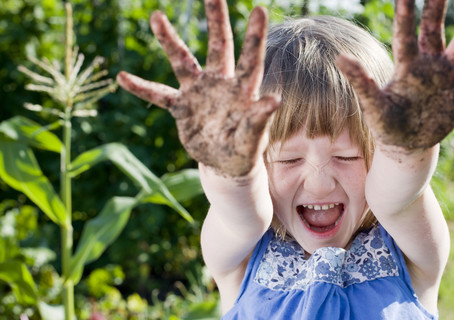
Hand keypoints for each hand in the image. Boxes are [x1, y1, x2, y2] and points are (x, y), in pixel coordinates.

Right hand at [117, 0, 278, 176]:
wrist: (226, 164)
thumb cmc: (244, 150)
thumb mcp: (252, 139)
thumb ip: (259, 119)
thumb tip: (275, 99)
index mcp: (242, 90)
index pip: (250, 59)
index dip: (254, 36)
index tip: (259, 9)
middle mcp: (220, 84)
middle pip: (217, 47)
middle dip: (216, 20)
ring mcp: (199, 93)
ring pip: (182, 61)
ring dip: (170, 41)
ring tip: (157, 16)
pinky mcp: (182, 107)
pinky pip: (158, 94)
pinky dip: (141, 88)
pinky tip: (122, 77)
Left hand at [337, 0, 453, 152]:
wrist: (406, 143)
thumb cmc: (387, 123)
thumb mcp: (374, 106)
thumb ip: (362, 82)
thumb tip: (340, 58)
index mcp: (406, 65)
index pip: (405, 34)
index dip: (406, 12)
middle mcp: (429, 63)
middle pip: (435, 27)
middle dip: (439, 3)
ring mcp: (448, 75)